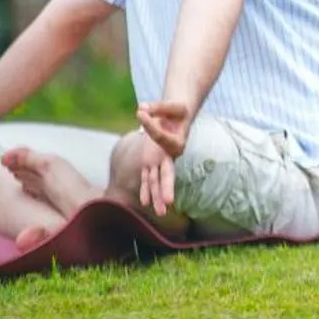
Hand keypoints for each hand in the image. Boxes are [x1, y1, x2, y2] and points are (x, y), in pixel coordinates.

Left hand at [135, 101, 191, 217]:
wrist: (177, 117)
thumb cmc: (176, 110)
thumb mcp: (170, 105)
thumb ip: (157, 107)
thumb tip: (141, 107)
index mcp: (177, 139)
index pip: (159, 137)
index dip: (150, 125)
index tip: (141, 112)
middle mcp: (170, 154)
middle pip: (168, 173)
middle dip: (167, 187)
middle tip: (169, 201)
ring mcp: (161, 160)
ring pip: (159, 181)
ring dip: (158, 196)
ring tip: (161, 213)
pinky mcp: (151, 162)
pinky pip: (149, 178)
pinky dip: (146, 190)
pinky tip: (145, 204)